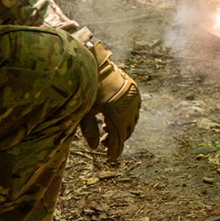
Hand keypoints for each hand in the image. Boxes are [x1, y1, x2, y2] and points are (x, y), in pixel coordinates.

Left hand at [79, 41, 140, 159]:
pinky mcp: (134, 89)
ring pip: (132, 120)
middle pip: (126, 130)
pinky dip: (127, 116)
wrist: (95, 63)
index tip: (111, 158)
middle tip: (105, 142)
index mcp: (115, 113)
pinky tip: (115, 116)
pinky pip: (135, 108)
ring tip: (107, 129)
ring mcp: (132, 97)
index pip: (118, 138)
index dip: (115, 150)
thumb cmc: (86, 87)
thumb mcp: (84, 111)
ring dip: (122, 128)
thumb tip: (95, 148)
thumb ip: (89, 131)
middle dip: (116, 138)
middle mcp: (127, 106)